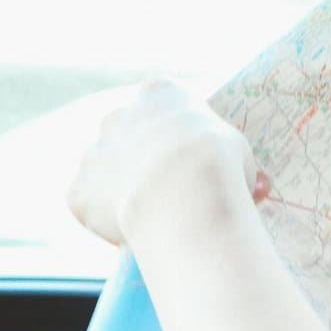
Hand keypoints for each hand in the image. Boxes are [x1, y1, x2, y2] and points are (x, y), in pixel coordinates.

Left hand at [67, 79, 270, 245]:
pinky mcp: (79, 193)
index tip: (196, 157)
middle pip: (129, 135)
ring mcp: (93, 154)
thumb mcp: (240, 153)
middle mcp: (117, 116)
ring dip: (125, 190)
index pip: (165, 104)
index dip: (181, 134)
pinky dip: (108, 221)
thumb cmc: (220, 166)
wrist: (182, 195)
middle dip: (147, 160)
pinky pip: (92, 207)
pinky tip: (133, 235)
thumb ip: (228, 161)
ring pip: (107, 172)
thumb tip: (252, 186)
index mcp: (159, 94)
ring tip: (157, 219)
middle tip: (177, 192)